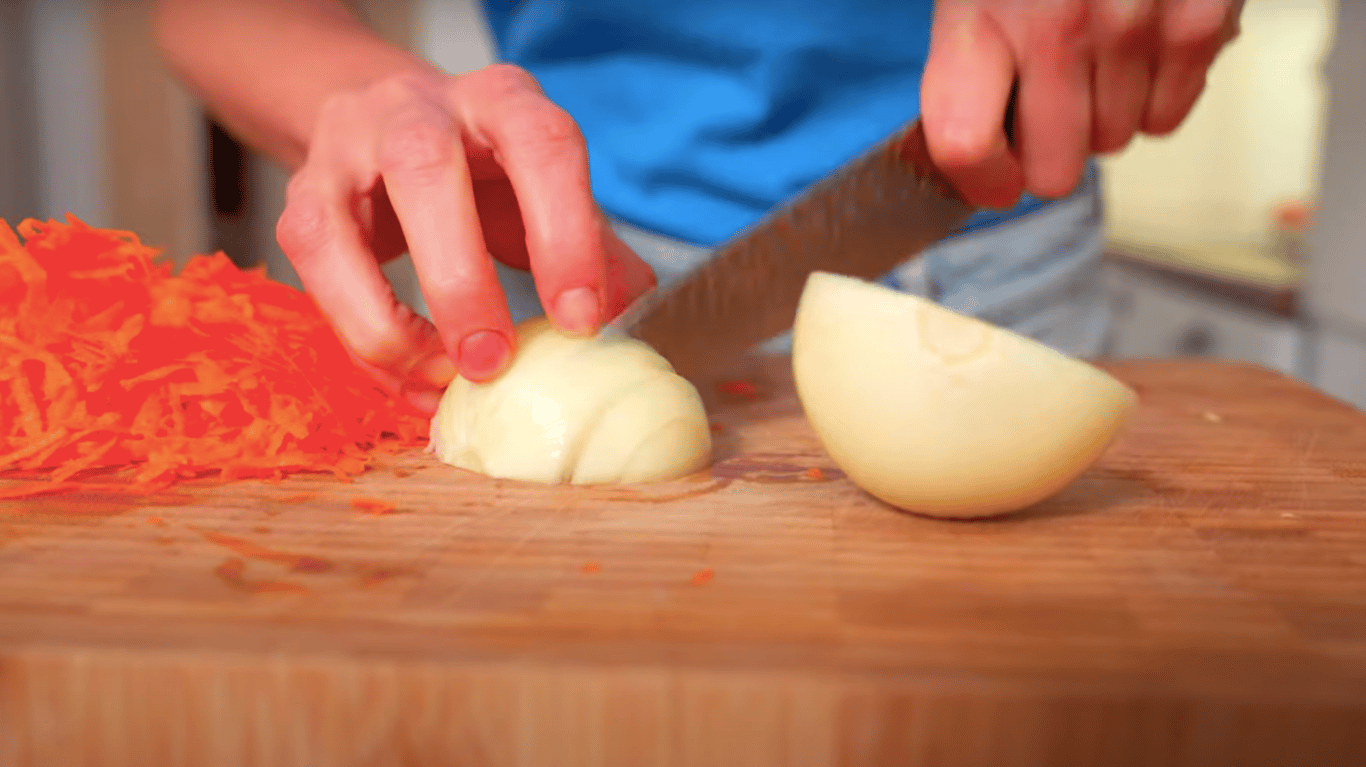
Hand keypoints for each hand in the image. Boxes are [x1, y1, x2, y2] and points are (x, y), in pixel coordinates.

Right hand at [275, 64, 655, 411]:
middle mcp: (418, 110)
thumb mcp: (545, 192)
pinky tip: (411, 381)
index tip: (580, 321)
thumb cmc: (483, 170)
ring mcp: (346, 151)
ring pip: (339, 229)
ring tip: (443, 383)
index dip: (565, 234)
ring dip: (391, 325)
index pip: (541, 146)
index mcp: (502, 102)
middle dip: (460, 281)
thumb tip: (630, 310)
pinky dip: (362, 340)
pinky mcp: (302, 201)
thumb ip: (592, 244)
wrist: (385, 123)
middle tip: (493, 363)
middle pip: (425, 171)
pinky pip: (315, 276)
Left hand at [920, 0, 1244, 207]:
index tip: (989, 179)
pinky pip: (1170, 117)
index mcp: (979, 14)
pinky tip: (1135, 52)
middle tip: (1043, 115)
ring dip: (1100, 118)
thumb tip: (966, 141)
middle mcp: (1055, 29)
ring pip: (1113, 145)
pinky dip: (1154, 97)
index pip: (964, 145)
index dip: (977, 181)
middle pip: (1052, 170)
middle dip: (1046, 155)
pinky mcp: (1197, 22)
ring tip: (1091, 61)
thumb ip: (964, 54)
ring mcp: (1132, 29)